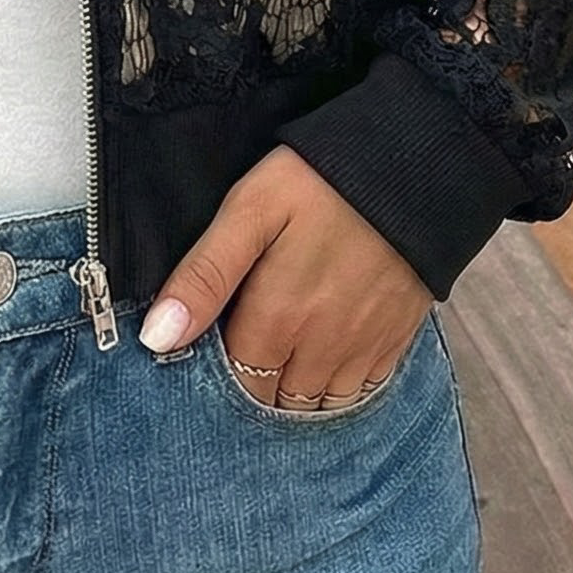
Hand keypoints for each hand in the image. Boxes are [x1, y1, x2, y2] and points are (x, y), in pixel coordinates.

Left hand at [137, 144, 433, 407]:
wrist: (416, 166)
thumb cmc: (321, 180)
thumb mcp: (249, 211)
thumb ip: (204, 275)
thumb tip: (156, 338)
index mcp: (277, 318)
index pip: (233, 382)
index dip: (214, 373)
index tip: (203, 351)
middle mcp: (321, 348)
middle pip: (273, 400)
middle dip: (252, 386)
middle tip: (239, 351)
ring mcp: (363, 349)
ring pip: (316, 406)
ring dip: (292, 394)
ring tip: (277, 362)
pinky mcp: (395, 340)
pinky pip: (359, 393)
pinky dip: (335, 389)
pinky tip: (321, 362)